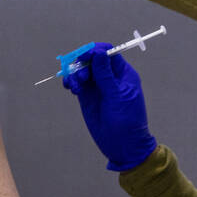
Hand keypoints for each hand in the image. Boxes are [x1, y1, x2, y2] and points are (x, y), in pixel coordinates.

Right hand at [62, 44, 156, 170]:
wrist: (123, 145)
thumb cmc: (126, 121)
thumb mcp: (116, 96)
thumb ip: (105, 75)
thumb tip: (99, 53)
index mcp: (123, 74)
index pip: (109, 53)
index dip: (96, 51)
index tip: (85, 56)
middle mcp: (110, 77)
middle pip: (92, 60)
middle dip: (83, 63)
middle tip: (81, 76)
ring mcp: (98, 87)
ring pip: (83, 70)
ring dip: (75, 73)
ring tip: (74, 86)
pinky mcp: (87, 96)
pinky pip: (77, 83)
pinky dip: (71, 81)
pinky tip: (70, 87)